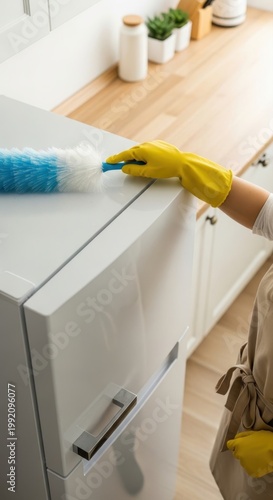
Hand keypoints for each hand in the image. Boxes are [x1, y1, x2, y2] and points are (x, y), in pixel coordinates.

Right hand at [106, 140, 232, 207]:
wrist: (183, 163)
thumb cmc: (167, 168)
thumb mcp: (148, 172)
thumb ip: (134, 170)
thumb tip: (125, 168)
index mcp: (142, 150)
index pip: (124, 155)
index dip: (115, 159)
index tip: (108, 162)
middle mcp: (147, 144)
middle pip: (131, 152)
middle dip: (125, 159)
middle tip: (119, 166)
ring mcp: (154, 143)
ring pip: (140, 151)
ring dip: (137, 159)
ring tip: (140, 168)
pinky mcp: (160, 145)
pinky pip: (148, 150)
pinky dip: (145, 156)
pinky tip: (149, 163)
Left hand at [227, 430, 272, 477]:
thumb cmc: (265, 439)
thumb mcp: (253, 433)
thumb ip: (242, 436)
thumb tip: (236, 438)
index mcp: (238, 444)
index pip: (230, 445)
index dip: (234, 444)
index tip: (239, 444)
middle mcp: (239, 455)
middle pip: (236, 453)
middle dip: (241, 452)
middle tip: (251, 450)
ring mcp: (245, 464)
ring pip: (243, 462)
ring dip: (247, 460)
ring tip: (257, 457)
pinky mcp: (251, 472)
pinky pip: (249, 469)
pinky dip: (253, 467)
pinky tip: (259, 463)